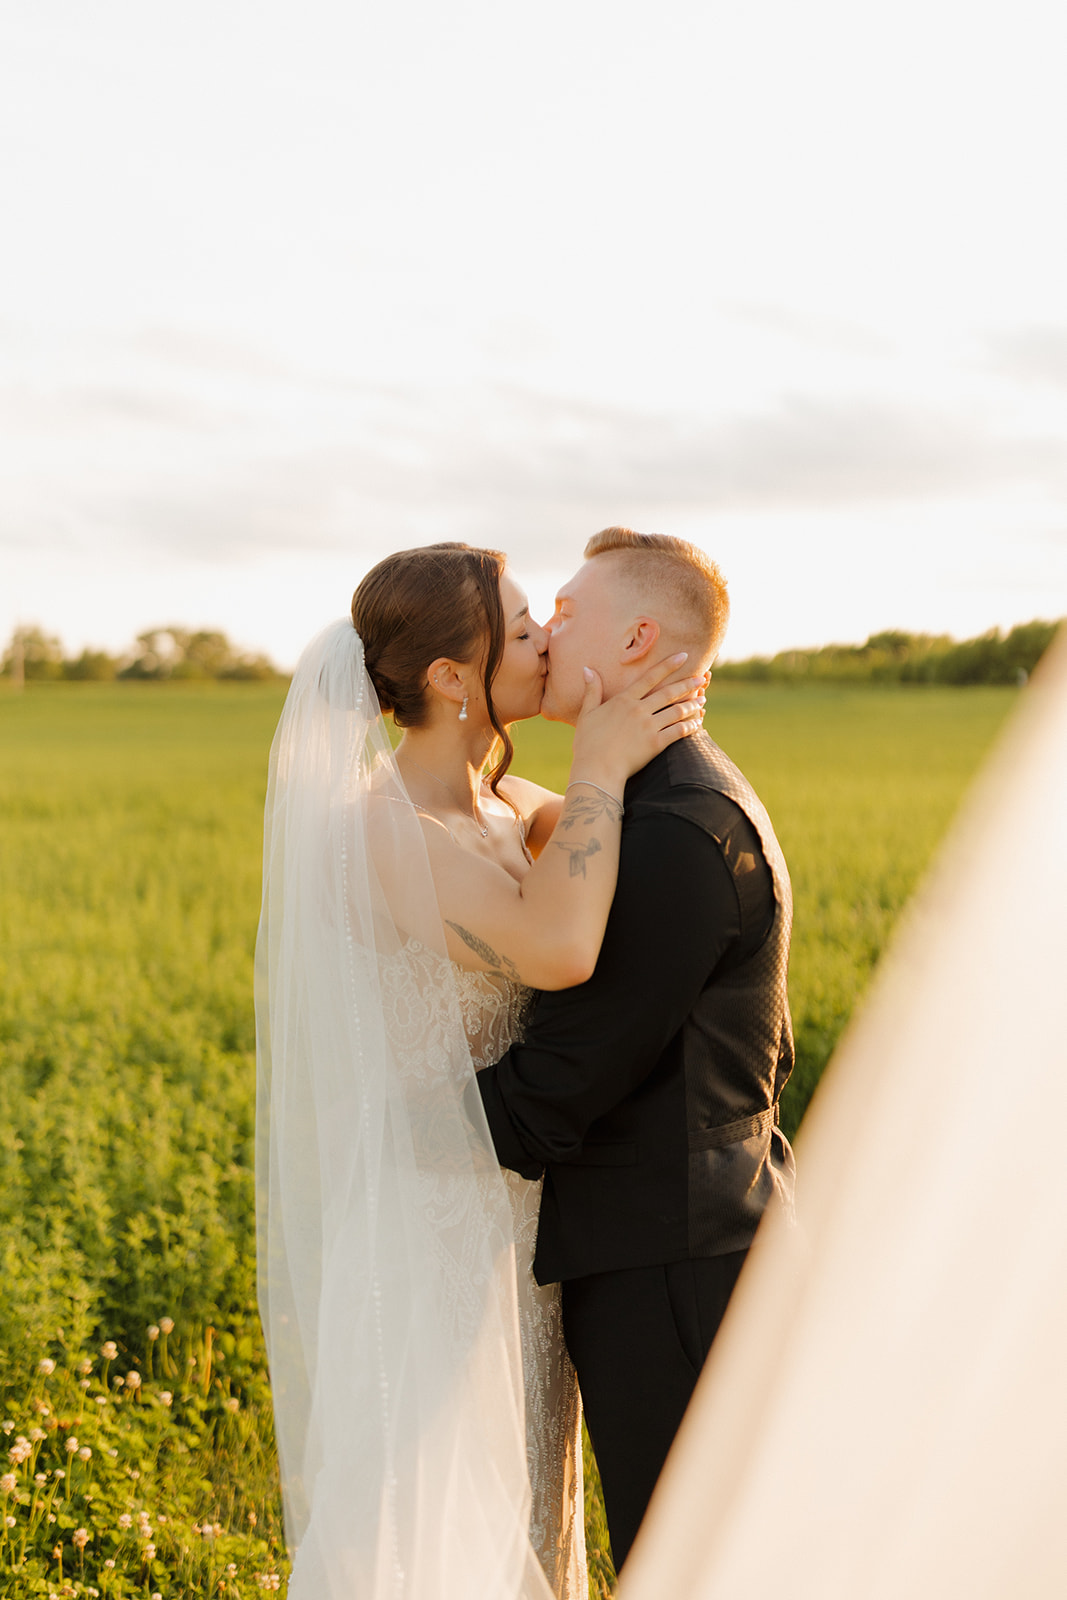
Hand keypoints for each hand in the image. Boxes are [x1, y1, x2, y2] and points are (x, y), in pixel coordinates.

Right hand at [570, 653, 705, 792]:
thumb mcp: (587, 714)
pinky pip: (678, 731)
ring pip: (676, 711)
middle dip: (687, 684)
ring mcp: (648, 727)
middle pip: (668, 693)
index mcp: (623, 700)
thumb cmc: (588, 744)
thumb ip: (592, 691)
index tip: (683, 656)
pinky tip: (697, 723)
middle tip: (702, 678)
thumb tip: (587, 669)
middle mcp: (639, 710)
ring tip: (702, 700)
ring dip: (692, 705)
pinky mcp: (655, 744)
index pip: (650, 677)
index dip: (668, 665)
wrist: (596, 769)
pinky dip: (690, 726)